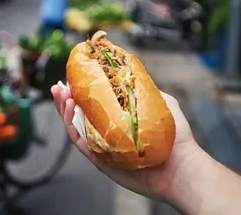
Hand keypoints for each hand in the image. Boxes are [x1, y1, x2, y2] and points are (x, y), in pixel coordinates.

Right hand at [50, 85, 200, 202]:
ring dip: (64, 110)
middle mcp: (108, 133)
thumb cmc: (175, 137)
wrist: (181, 166)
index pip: (94, 104)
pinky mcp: (101, 160)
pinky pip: (81, 143)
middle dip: (66, 100)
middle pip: (79, 115)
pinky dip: (72, 128)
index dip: (81, 91)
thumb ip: (145, 89)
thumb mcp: (162, 103)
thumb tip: (130, 74)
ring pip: (76, 128)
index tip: (73, 77)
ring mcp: (103, 146)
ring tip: (62, 95)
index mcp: (118, 120)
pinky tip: (70, 110)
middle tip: (59, 87)